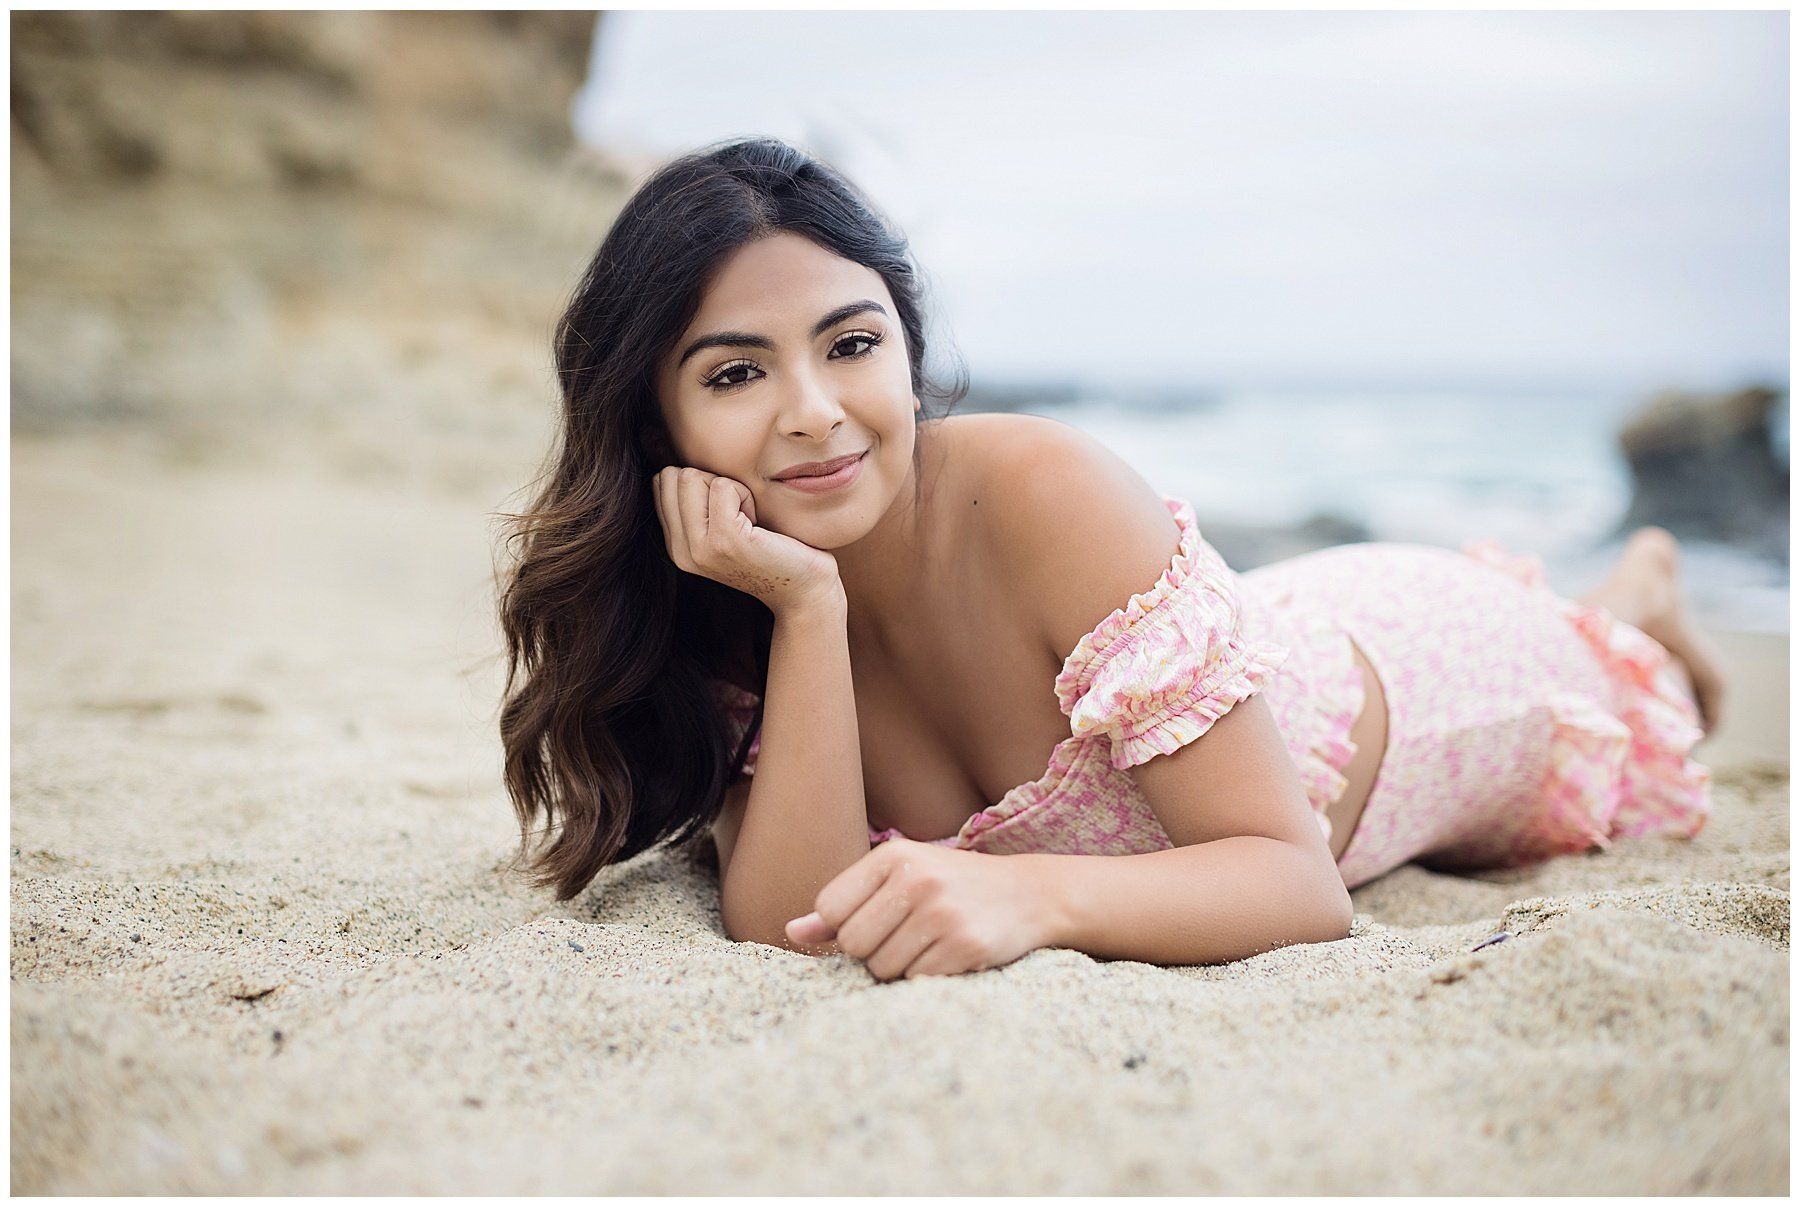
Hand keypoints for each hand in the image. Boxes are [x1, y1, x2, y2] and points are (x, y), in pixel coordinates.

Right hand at [652, 466, 841, 615]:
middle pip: (674, 475)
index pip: (661, 482)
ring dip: (730, 489)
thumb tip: (669, 455)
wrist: (803, 588)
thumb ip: (696, 501)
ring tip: (749, 521)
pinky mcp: (724, 541)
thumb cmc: (771, 548)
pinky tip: (758, 523)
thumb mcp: (722, 525)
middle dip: (712, 482)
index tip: (728, 512)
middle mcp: (681, 551)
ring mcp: (700, 548)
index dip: (700, 483)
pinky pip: (723, 486)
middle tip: (740, 515)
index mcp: (676, 546)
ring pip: (692, 476)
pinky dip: (746, 495)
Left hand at [785, 839, 1058, 980]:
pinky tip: (951, 954)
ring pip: (882, 969)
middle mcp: (916, 878)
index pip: (829, 909)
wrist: (1030, 894)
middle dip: (873, 952)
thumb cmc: (951, 887)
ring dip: (901, 967)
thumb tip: (792, 931)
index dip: (845, 926)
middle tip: (907, 935)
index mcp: (892, 855)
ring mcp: (942, 912)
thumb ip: (845, 905)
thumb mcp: (899, 880)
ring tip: (931, 943)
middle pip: (853, 945)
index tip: (877, 921)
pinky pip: (917, 982)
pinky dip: (928, 976)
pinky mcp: (966, 945)